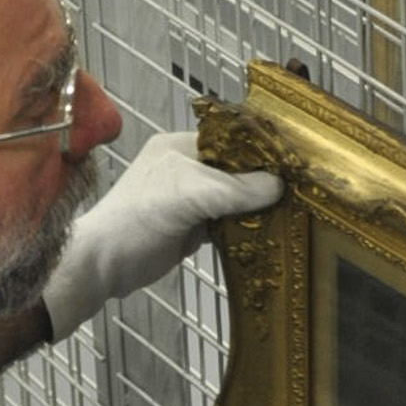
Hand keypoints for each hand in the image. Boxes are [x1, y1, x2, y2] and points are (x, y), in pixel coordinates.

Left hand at [42, 132, 282, 338]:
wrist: (107, 264)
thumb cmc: (138, 219)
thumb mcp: (189, 194)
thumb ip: (234, 189)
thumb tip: (279, 186)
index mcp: (181, 147)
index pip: (231, 141)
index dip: (260, 152)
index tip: (293, 166)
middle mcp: (188, 169)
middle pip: (238, 171)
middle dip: (265, 183)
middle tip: (298, 194)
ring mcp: (193, 200)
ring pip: (236, 198)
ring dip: (258, 208)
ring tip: (291, 214)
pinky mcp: (196, 228)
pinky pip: (231, 223)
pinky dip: (248, 229)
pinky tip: (269, 234)